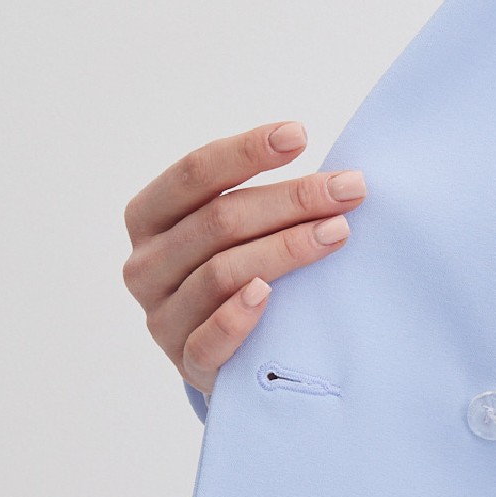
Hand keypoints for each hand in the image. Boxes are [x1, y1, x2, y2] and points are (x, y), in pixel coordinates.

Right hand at [121, 121, 367, 400]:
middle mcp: (146, 265)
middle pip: (220, 220)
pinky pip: (208, 338)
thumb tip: (336, 176)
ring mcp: (162, 317)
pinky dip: (237, 315)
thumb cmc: (241, 277)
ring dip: (286, 248)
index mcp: (150, 218)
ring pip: (222, 272)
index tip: (299, 135)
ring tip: (338, 233)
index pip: (194, 174)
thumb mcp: (237, 234)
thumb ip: (260, 204)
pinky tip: (269, 295)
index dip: (247, 151)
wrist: (230, 362)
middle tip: (349, 189)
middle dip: (292, 200)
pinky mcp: (186, 362)